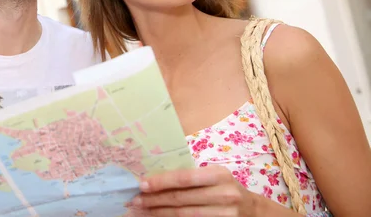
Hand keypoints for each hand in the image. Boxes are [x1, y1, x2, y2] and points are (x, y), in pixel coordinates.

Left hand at [132, 166, 257, 216]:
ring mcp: (224, 215)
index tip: (141, 184)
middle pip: (181, 200)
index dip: (161, 182)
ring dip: (159, 213)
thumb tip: (156, 177)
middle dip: (154, 200)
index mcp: (219, 175)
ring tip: (141, 211)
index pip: (184, 179)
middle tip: (134, 200)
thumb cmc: (225, 187)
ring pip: (183, 216)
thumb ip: (192, 176)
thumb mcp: (214, 176)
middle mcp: (223, 195)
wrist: (252, 211)